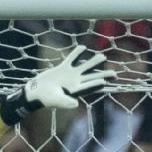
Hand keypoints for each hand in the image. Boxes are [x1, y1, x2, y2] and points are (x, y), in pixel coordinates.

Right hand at [0, 45, 116, 123]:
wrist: (36, 92)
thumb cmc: (46, 98)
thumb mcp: (56, 100)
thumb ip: (65, 102)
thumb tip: (76, 104)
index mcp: (75, 91)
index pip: (89, 87)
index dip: (97, 84)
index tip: (105, 81)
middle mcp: (75, 82)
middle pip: (92, 77)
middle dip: (104, 75)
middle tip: (115, 73)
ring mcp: (70, 75)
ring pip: (84, 66)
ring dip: (94, 62)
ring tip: (103, 57)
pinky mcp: (63, 69)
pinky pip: (71, 59)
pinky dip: (76, 53)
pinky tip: (83, 47)